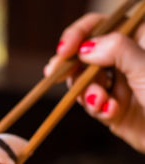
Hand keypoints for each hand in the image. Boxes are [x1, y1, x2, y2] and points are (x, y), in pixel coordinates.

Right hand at [45, 13, 144, 151]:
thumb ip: (116, 50)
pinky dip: (97, 107)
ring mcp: (118, 84)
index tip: (64, 49)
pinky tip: (111, 111)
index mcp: (139, 39)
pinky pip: (92, 104)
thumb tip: (84, 48)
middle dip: (72, 66)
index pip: (101, 25)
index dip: (79, 34)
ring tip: (101, 102)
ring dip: (87, 92)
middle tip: (54, 73)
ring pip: (83, 81)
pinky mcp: (112, 108)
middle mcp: (126, 59)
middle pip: (84, 54)